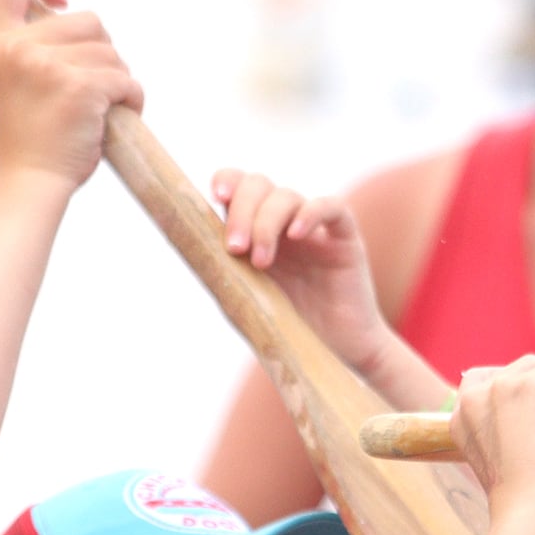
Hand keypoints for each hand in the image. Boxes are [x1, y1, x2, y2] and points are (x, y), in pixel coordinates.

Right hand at [0, 0, 143, 191]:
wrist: (29, 184)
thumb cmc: (30, 139)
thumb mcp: (13, 81)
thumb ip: (31, 48)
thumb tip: (69, 16)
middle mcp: (19, 48)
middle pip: (86, 21)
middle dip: (101, 52)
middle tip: (93, 87)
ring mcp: (48, 66)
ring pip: (111, 52)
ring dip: (117, 79)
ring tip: (101, 109)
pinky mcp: (80, 87)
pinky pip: (125, 79)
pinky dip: (131, 98)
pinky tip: (120, 115)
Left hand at [211, 170, 393, 381]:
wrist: (336, 354)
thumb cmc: (289, 331)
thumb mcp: (246, 301)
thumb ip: (223, 272)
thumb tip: (189, 245)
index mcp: (256, 231)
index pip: (239, 186)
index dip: (227, 181)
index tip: (216, 196)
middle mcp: (284, 222)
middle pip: (259, 185)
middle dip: (242, 211)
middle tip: (235, 249)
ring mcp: (315, 228)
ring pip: (287, 197)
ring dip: (267, 224)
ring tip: (261, 263)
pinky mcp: (345, 238)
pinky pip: (331, 207)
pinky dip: (310, 213)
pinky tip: (296, 234)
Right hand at [451, 357, 534, 534]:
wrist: (528, 516)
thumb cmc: (520, 498)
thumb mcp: (495, 456)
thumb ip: (500, 427)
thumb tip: (531, 413)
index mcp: (461, 411)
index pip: (491, 378)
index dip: (522, 390)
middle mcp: (479, 392)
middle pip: (526, 368)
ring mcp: (510, 386)